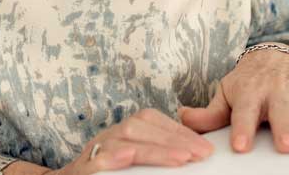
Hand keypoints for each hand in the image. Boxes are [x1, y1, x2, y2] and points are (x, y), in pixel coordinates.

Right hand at [52, 108, 212, 172]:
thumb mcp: (131, 164)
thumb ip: (152, 157)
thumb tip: (190, 157)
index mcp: (122, 134)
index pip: (151, 120)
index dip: (178, 130)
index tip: (203, 146)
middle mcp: (108, 137)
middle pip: (140, 126)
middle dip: (174, 138)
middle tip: (201, 153)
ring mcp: (95, 151)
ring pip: (125, 139)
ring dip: (155, 148)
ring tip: (182, 158)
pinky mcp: (85, 168)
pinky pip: (100, 158)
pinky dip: (117, 156)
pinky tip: (132, 157)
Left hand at [180, 48, 288, 153]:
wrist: (273, 53)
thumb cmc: (248, 82)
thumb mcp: (227, 93)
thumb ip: (209, 112)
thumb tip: (182, 119)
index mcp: (251, 92)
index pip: (245, 112)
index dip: (243, 128)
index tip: (241, 147)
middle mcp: (277, 89)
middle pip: (280, 109)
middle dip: (283, 126)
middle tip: (285, 146)